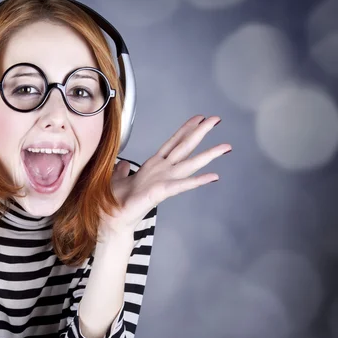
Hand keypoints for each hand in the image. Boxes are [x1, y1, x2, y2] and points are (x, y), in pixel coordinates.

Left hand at [99, 115, 230, 239]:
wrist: (111, 219)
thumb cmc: (115, 202)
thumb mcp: (117, 179)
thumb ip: (123, 171)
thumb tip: (123, 164)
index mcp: (152, 166)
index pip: (172, 143)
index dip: (185, 129)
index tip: (198, 118)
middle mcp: (162, 171)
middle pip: (185, 147)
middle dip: (200, 132)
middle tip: (216, 119)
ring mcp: (163, 181)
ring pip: (189, 163)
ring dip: (208, 154)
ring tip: (226, 146)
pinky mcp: (161, 192)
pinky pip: (181, 184)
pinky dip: (197, 180)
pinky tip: (213, 176)